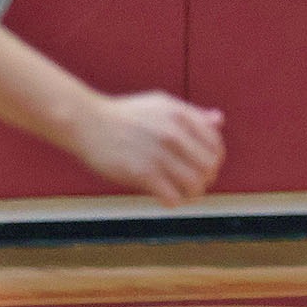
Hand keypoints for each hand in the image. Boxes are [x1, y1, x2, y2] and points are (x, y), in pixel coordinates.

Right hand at [69, 91, 224, 206]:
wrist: (86, 122)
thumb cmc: (125, 115)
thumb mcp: (161, 104)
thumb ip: (192, 114)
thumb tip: (219, 121)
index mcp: (181, 116)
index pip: (216, 145)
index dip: (214, 160)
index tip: (205, 166)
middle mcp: (173, 134)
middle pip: (209, 167)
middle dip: (206, 179)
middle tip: (194, 182)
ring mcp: (158, 154)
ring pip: (195, 185)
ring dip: (192, 194)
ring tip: (182, 193)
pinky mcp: (142, 173)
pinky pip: (173, 197)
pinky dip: (174, 201)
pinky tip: (165, 197)